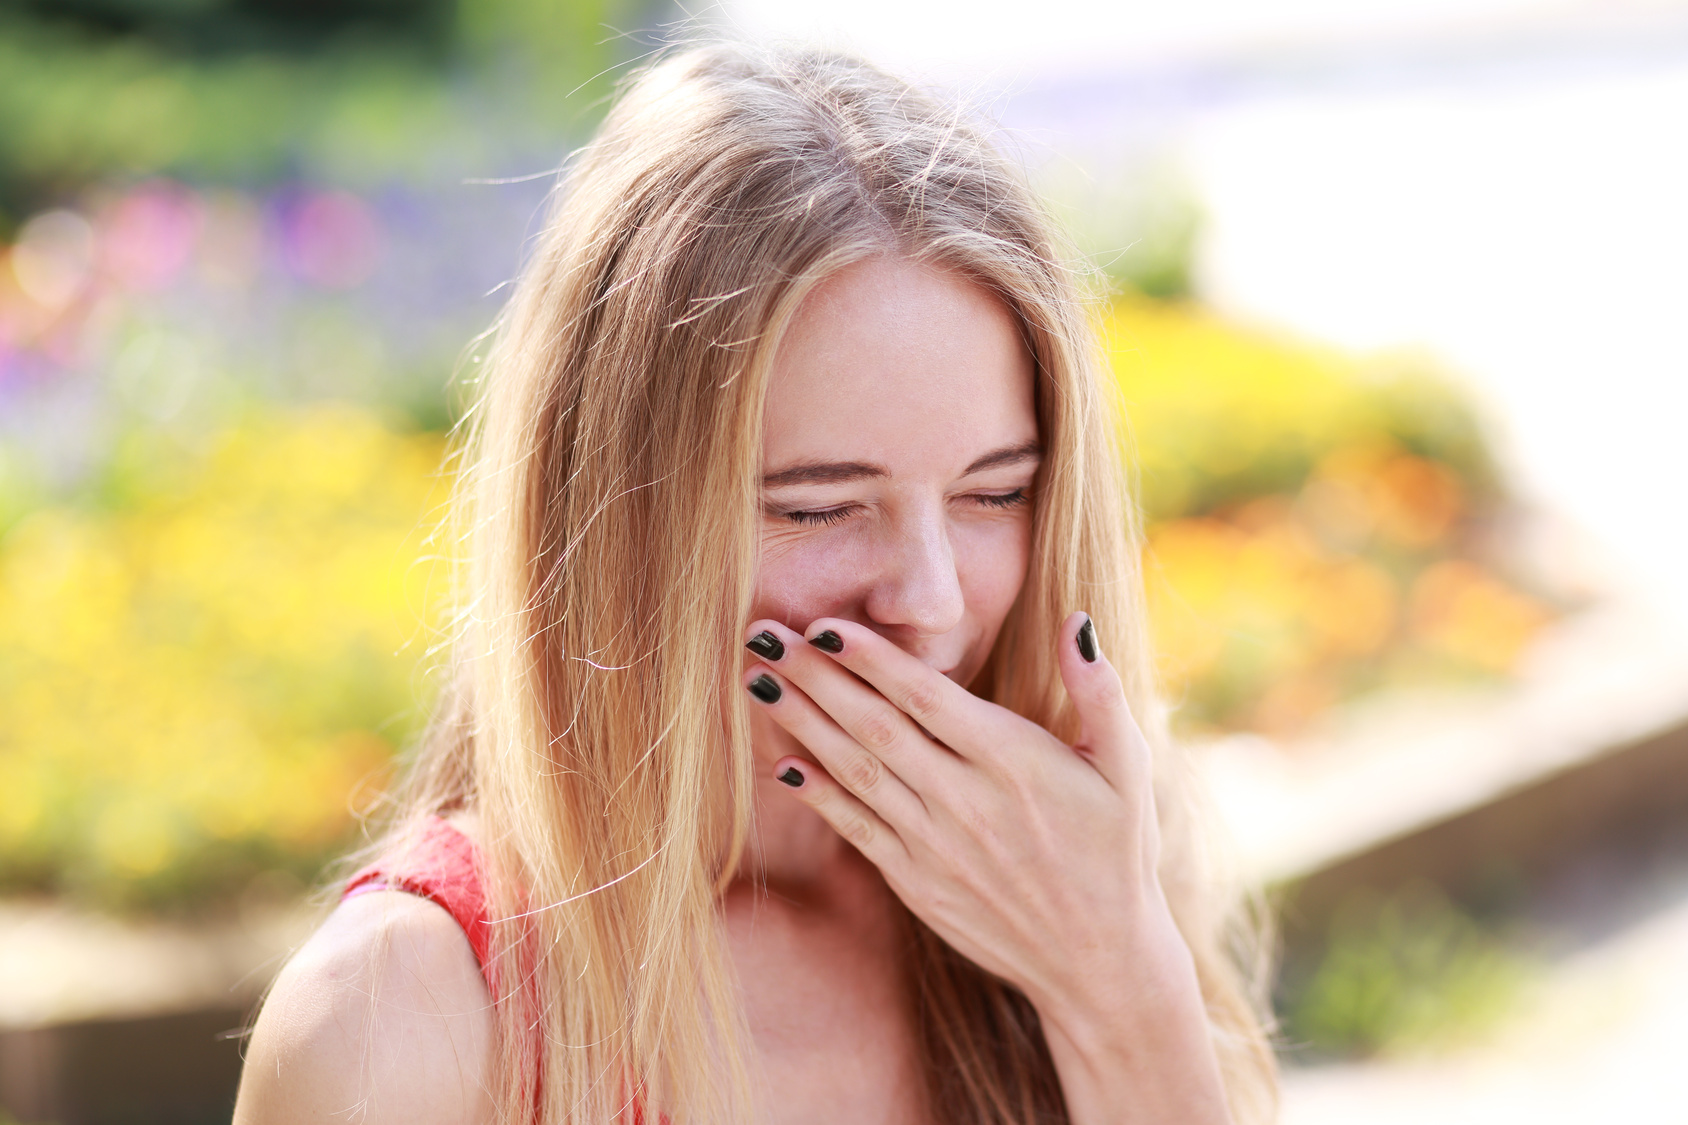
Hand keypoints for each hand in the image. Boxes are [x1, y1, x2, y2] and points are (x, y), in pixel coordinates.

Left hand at [741, 612, 1231, 1123]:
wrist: (1099, 960)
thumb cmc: (1116, 851)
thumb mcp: (1128, 768)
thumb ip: (1100, 692)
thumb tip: (1076, 620)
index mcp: (1015, 763)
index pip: (927, 697)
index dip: (871, 658)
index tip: (823, 624)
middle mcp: (967, 802)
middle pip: (875, 726)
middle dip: (815, 676)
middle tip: (764, 634)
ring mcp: (937, 846)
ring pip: (856, 772)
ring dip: (802, 723)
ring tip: (757, 680)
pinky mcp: (917, 883)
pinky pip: (857, 829)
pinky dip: (818, 794)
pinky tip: (781, 762)